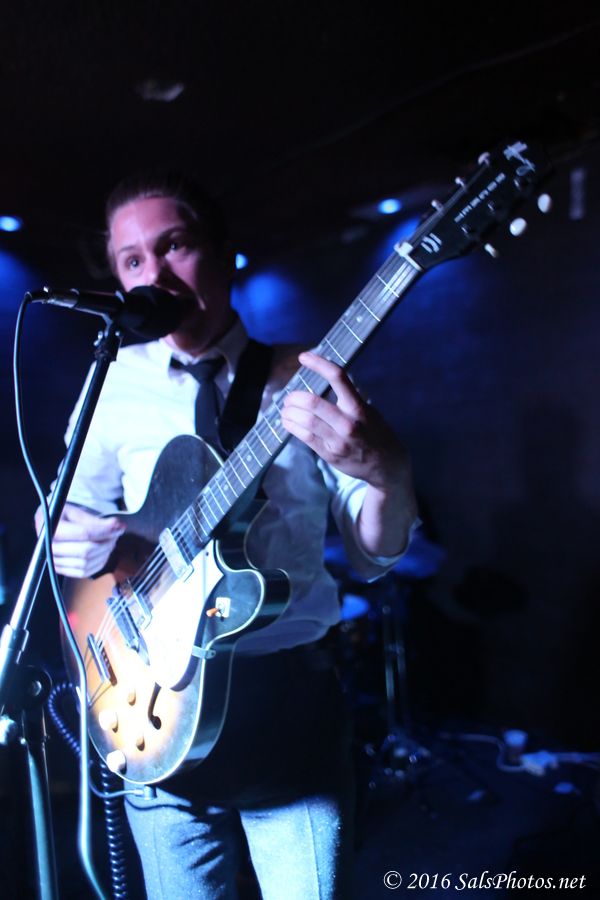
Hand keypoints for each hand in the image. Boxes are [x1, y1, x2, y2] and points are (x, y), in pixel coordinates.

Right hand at [35, 502, 124, 578]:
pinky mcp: (61, 569)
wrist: (47, 524)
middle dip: (107, 542)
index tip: (119, 526)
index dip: (105, 530)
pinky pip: (83, 572)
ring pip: (86, 563)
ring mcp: (55, 561)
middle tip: (116, 533)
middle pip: (86, 551)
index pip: (84, 533)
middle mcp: (51, 548)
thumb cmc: (61, 516)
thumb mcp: (75, 511)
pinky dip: (98, 564)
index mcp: (53, 529)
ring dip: (104, 553)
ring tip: (110, 541)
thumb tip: (116, 525)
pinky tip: (104, 553)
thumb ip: (94, 520)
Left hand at [281, 351, 417, 556]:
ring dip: (289, 412)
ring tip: (286, 409)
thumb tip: (324, 381)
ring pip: (305, 421)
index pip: (338, 377)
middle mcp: (348, 423)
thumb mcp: (369, 411)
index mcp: (358, 407)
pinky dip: (291, 426)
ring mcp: (338, 440)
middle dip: (295, 397)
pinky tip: (287, 422)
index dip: (318, 363)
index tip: (304, 357)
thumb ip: (348, 398)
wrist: (386, 465)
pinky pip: (304, 437)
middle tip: (289, 396)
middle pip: (313, 403)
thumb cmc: (375, 433)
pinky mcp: (329, 454)